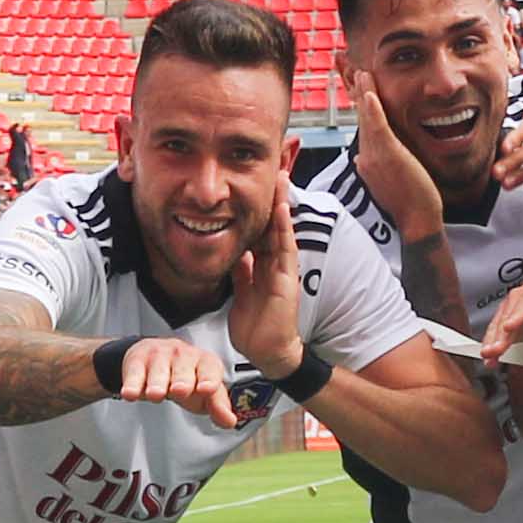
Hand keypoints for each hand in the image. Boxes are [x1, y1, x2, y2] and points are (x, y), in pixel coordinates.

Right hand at [110, 334, 240, 428]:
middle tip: (179, 391)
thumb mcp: (203, 394)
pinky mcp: (137, 359)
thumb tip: (230, 421)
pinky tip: (130, 393)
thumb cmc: (185, 379)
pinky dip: (132, 383)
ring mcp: (159, 355)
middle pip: (183, 367)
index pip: (210, 368)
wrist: (154, 359)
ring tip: (154, 395)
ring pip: (158, 369)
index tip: (206, 390)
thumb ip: (217, 406)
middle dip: (182, 379)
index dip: (209, 379)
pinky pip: (134, 372)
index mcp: (204, 362)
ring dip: (156, 382)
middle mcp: (183, 355)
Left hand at [226, 192, 303, 379]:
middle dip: (274, 198)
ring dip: (282, 204)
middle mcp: (275, 264)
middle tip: (275, 170)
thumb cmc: (255, 326)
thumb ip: (241, 271)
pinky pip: (284, 249)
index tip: (259, 185)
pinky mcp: (286, 280)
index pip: (262, 230)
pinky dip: (283, 229)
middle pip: (274, 224)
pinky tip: (281, 210)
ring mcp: (282, 271)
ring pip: (282, 231)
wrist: (266, 352)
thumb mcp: (242, 291)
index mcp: (263, 266)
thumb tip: (236, 252)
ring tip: (282, 178)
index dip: (260, 208)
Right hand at [343, 75, 441, 233]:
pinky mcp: (388, 156)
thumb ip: (373, 166)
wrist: (416, 219)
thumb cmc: (407, 203)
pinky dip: (372, 109)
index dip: (358, 103)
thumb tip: (358, 157)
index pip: (361, 125)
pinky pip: (378, 128)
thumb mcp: (386, 181)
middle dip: (354, 90)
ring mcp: (375, 156)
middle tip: (350, 67)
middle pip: (360, 116)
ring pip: (366, 118)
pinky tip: (368, 93)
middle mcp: (366, 155)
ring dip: (362, 92)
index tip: (354, 85)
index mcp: (366, 160)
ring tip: (360, 71)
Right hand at [480, 272, 522, 366]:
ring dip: (493, 341)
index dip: (518, 315)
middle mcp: (522, 295)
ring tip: (488, 356)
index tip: (509, 328)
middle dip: (500, 333)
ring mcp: (512, 307)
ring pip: (499, 324)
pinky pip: (496, 332)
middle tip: (495, 349)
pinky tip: (489, 359)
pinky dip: (492, 345)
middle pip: (509, 315)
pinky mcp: (506, 320)